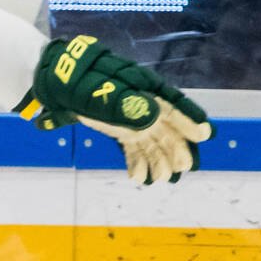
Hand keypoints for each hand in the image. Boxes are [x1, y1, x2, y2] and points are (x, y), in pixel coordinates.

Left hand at [25, 35, 213, 184]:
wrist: (57, 81)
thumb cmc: (80, 81)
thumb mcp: (99, 90)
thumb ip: (124, 103)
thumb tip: (152, 116)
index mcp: (143, 89)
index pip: (171, 105)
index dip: (188, 119)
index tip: (204, 134)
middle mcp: (144, 105)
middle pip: (165, 128)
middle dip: (175, 148)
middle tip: (182, 168)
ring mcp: (133, 118)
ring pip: (152, 141)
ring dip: (158, 160)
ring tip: (162, 179)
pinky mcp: (121, 130)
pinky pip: (134, 148)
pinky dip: (137, 162)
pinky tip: (138, 178)